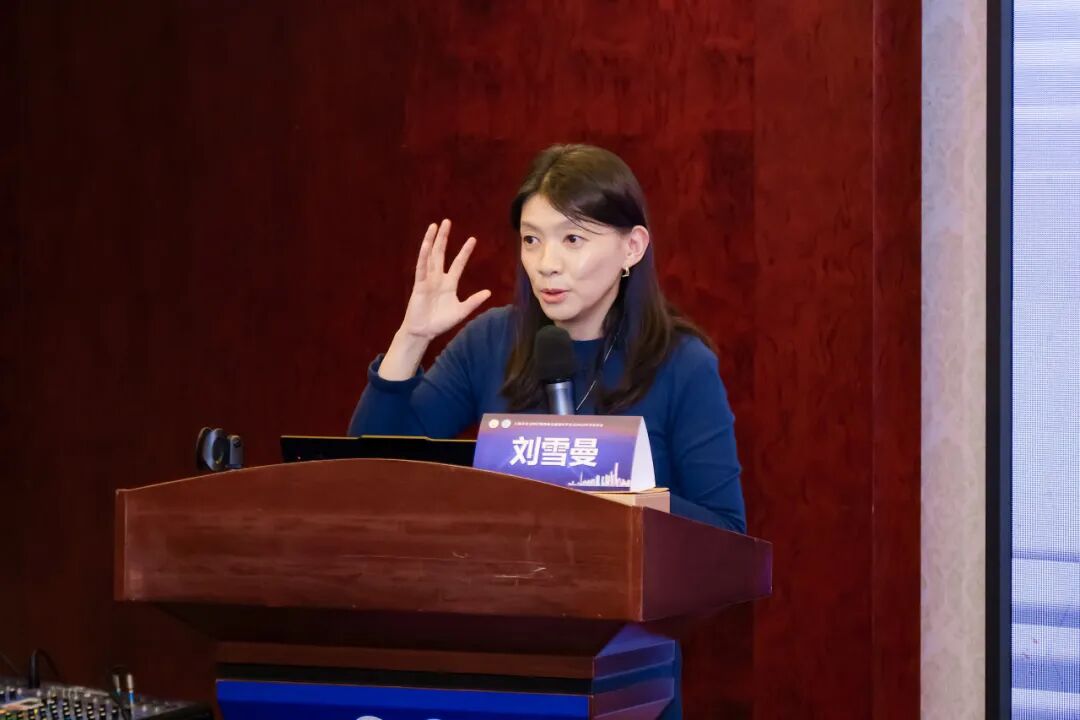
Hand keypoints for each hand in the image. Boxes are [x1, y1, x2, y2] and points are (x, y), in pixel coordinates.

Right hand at [398, 219, 491, 340]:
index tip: (472, 239)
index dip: (465, 251)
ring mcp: (427, 280)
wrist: (424, 332)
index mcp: (449, 283)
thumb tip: (488, 292)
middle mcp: (438, 278)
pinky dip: (424, 256)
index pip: (458, 263)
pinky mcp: (419, 285)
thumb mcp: (461, 311)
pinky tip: (427, 244)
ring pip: (430, 256)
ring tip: (435, 226)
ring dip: (433, 240)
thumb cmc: (440, 322)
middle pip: (441, 253)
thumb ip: (473, 301)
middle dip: (444, 238)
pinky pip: (421, 268)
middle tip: (447, 221)